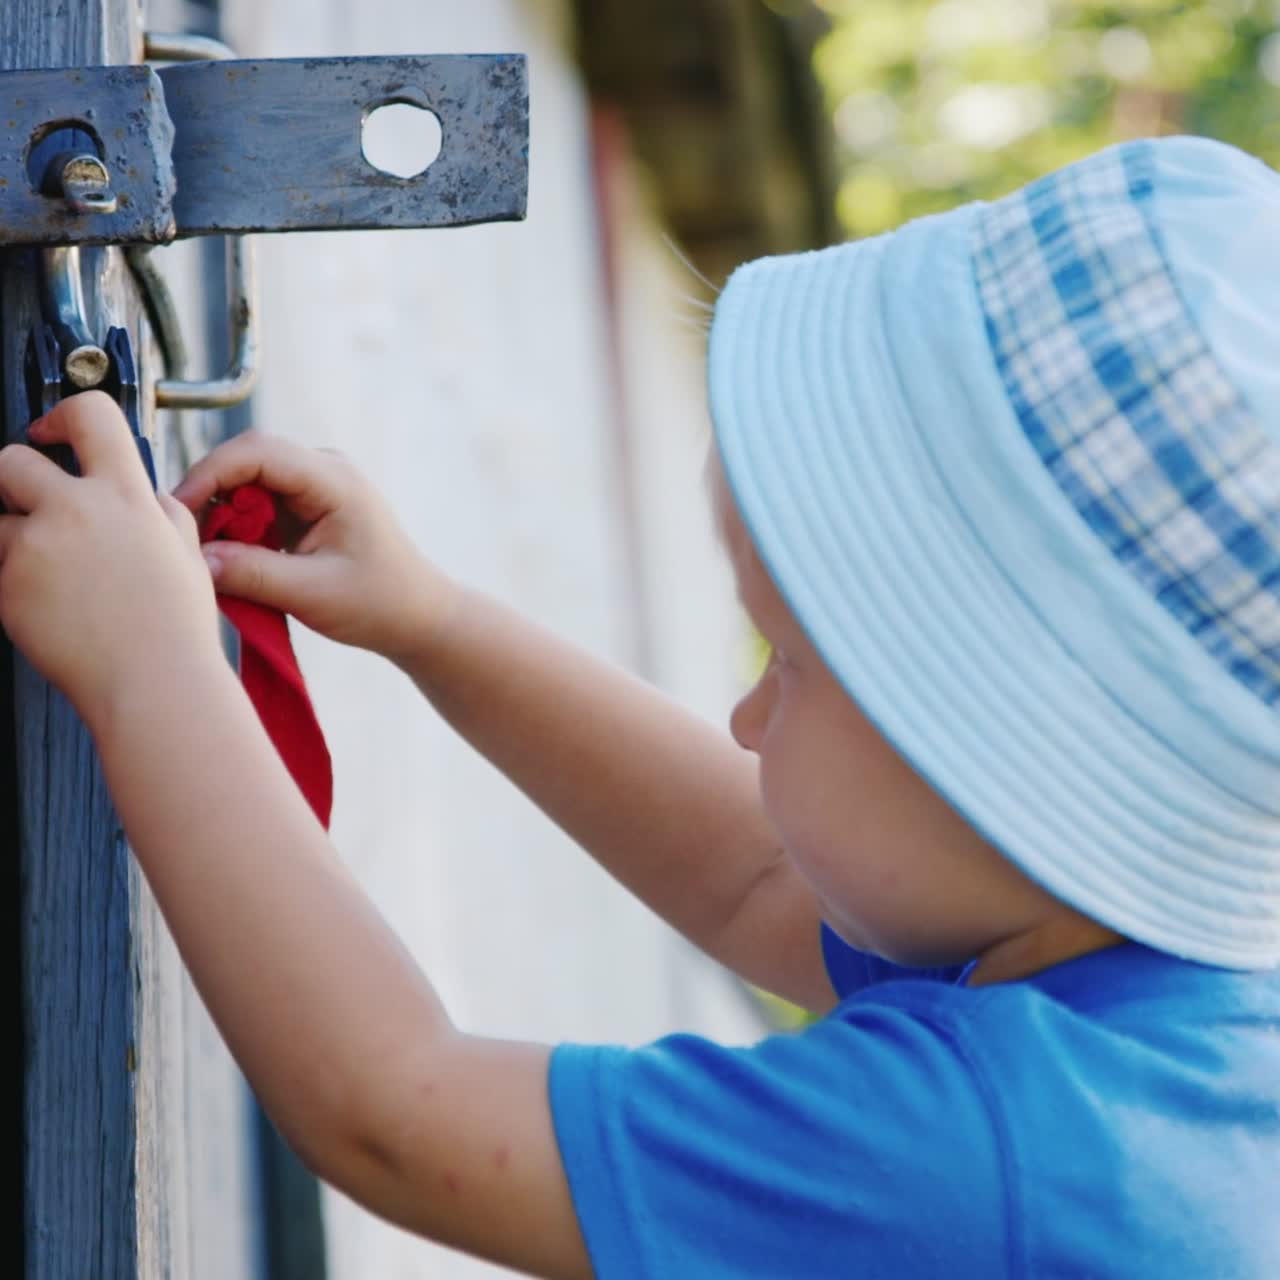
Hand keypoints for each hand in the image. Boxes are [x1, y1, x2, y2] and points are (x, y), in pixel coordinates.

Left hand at [0, 392, 223, 728]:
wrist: (153, 683)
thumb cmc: (175, 628)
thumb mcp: (187, 553)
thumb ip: (160, 512)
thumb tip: (144, 493)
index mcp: (128, 496)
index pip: (88, 414)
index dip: (61, 416)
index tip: (50, 434)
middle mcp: (77, 511)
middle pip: (11, 460)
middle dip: (17, 483)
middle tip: (37, 511)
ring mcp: (36, 548)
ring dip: (14, 539)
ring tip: (52, 575)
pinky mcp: (7, 586)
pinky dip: (14, 584)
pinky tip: (52, 609)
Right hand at [173, 431, 455, 658]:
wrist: (416, 616)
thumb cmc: (379, 604)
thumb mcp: (312, 593)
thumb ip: (252, 574)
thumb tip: (195, 559)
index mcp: (334, 480)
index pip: (256, 452)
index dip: (209, 475)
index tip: (179, 511)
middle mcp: (324, 470)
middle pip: (246, 461)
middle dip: (210, 496)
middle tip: (188, 541)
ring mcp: (315, 485)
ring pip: (247, 482)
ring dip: (222, 515)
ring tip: (210, 555)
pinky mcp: (306, 505)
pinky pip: (257, 502)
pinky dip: (238, 527)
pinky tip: (233, 558)